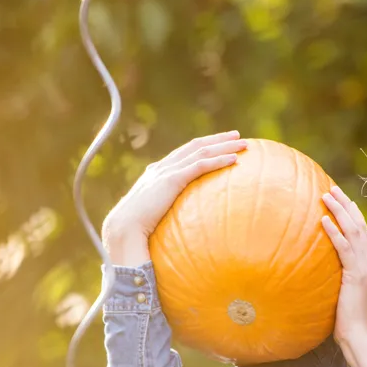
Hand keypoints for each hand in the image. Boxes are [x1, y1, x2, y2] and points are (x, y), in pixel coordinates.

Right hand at [103, 131, 246, 264]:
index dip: (203, 146)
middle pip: (195, 146)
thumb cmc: (137, 231)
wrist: (123, 229)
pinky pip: (201, 165)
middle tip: (237, 136)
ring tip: (243, 144)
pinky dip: (218, 160)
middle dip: (217, 139)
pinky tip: (234, 160)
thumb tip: (183, 228)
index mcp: (157, 173)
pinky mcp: (172, 179)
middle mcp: (162, 167)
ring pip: (201, 152)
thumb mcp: (154, 217)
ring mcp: (166, 171)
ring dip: (223, 146)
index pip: (184, 153)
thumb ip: (168, 214)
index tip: (220, 144)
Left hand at [320, 186, 366, 346]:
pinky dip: (334, 233)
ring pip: (353, 232)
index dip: (351, 215)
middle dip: (345, 205)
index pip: (362, 234)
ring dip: (339, 212)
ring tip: (325, 196)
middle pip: (359, 226)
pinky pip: (344, 249)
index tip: (340, 200)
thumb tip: (324, 274)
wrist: (359, 337)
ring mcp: (365, 269)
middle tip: (331, 189)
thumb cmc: (348, 322)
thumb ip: (340, 280)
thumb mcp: (344, 295)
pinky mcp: (356, 276)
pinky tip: (322, 220)